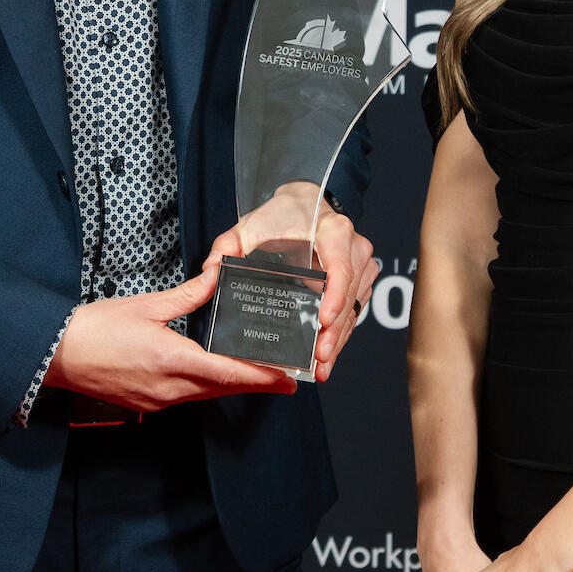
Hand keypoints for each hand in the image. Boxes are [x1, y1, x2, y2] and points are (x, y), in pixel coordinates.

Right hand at [44, 264, 296, 410]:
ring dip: (233, 385)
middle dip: (257, 383)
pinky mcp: (149, 403)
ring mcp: (159, 400)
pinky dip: (208, 386)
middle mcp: (169, 387)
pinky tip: (218, 374)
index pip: (228, 373)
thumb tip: (217, 276)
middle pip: (224, 388)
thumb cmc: (95, 328)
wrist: (55, 356)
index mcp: (171, 360)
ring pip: (207, 394)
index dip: (261, 376)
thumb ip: (189, 295)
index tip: (288, 377)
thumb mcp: (146, 305)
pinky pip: (188, 396)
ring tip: (261, 374)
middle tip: (289, 378)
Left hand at [214, 182, 378, 382]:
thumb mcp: (250, 225)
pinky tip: (327, 355)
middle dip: (334, 331)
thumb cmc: (280, 215)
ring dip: (338, 339)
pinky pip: (353, 310)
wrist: (305, 205)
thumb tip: (212, 269)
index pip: (340, 268)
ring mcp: (361, 265)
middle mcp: (354, 248)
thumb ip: (228, 244)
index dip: (335, 296)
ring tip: (321, 366)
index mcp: (333, 231)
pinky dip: (341, 333)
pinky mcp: (360, 279)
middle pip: (348, 296)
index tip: (324, 321)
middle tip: (319, 358)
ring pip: (353, 308)